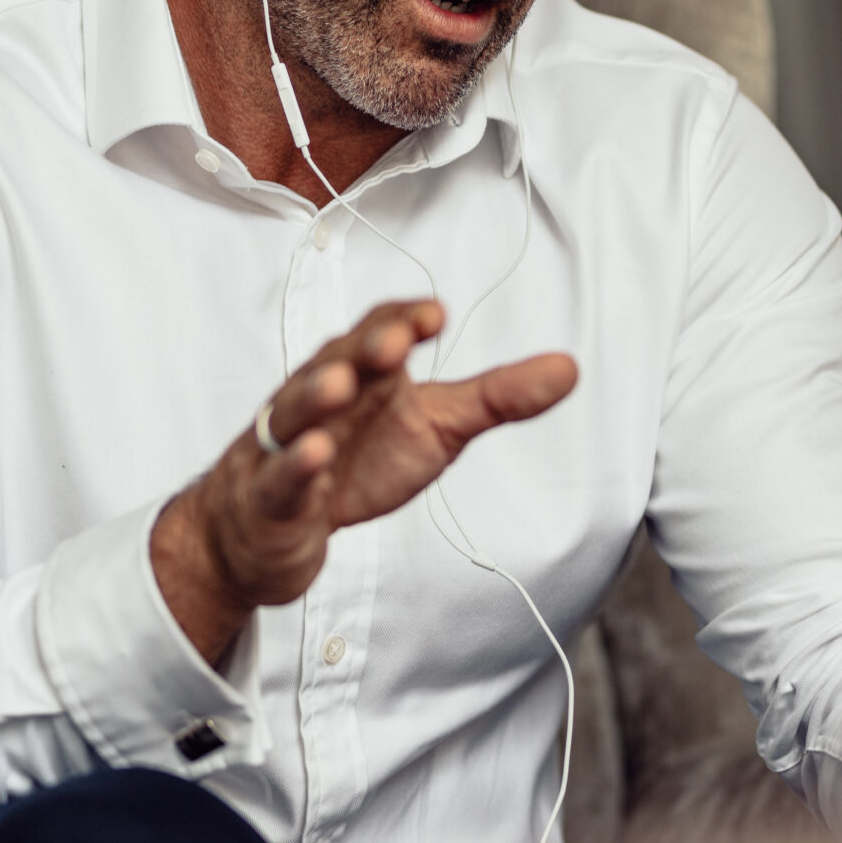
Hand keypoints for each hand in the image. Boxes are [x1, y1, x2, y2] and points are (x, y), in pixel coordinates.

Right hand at [153, 298, 577, 663]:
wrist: (276, 527)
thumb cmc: (357, 459)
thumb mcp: (436, 427)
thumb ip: (496, 398)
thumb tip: (570, 367)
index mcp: (363, 372)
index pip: (378, 331)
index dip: (402, 320)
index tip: (435, 315)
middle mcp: (320, 396)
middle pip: (336, 360)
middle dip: (364, 348)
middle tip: (396, 340)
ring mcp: (288, 443)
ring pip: (294, 411)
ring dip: (314, 394)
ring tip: (341, 384)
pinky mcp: (271, 494)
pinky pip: (280, 476)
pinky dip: (294, 465)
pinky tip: (315, 456)